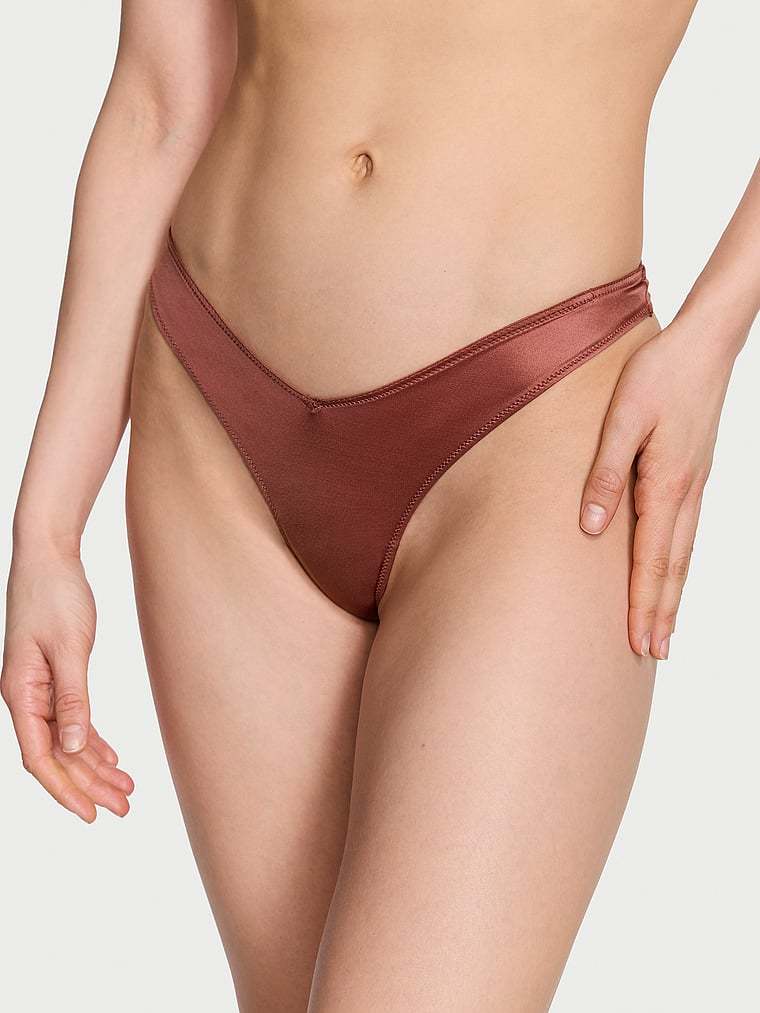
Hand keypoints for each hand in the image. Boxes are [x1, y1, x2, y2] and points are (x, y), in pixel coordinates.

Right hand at [2, 550, 133, 821]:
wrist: (49, 558)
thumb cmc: (54, 596)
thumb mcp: (69, 647)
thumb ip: (72, 698)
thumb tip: (72, 746)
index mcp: (21, 694)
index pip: (40, 757)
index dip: (65, 789)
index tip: (90, 815)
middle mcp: (27, 697)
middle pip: (57, 756)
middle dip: (88, 785)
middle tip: (123, 808)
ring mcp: (40, 689)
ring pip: (68, 741)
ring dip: (95, 766)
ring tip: (126, 790)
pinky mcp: (56, 676)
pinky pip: (73, 719)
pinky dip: (93, 740)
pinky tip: (112, 757)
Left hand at [579, 313, 737, 660]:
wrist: (706, 343)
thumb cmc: (659, 375)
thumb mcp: (621, 419)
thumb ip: (604, 474)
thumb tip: (589, 528)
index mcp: (665, 484)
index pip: (650, 559)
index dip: (643, 604)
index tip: (638, 643)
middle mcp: (686, 493)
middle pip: (673, 567)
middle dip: (662, 613)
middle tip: (654, 654)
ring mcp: (696, 485)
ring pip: (684, 553)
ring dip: (674, 594)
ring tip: (666, 628)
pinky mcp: (696, 474)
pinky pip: (688, 532)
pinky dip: (680, 564)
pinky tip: (674, 572)